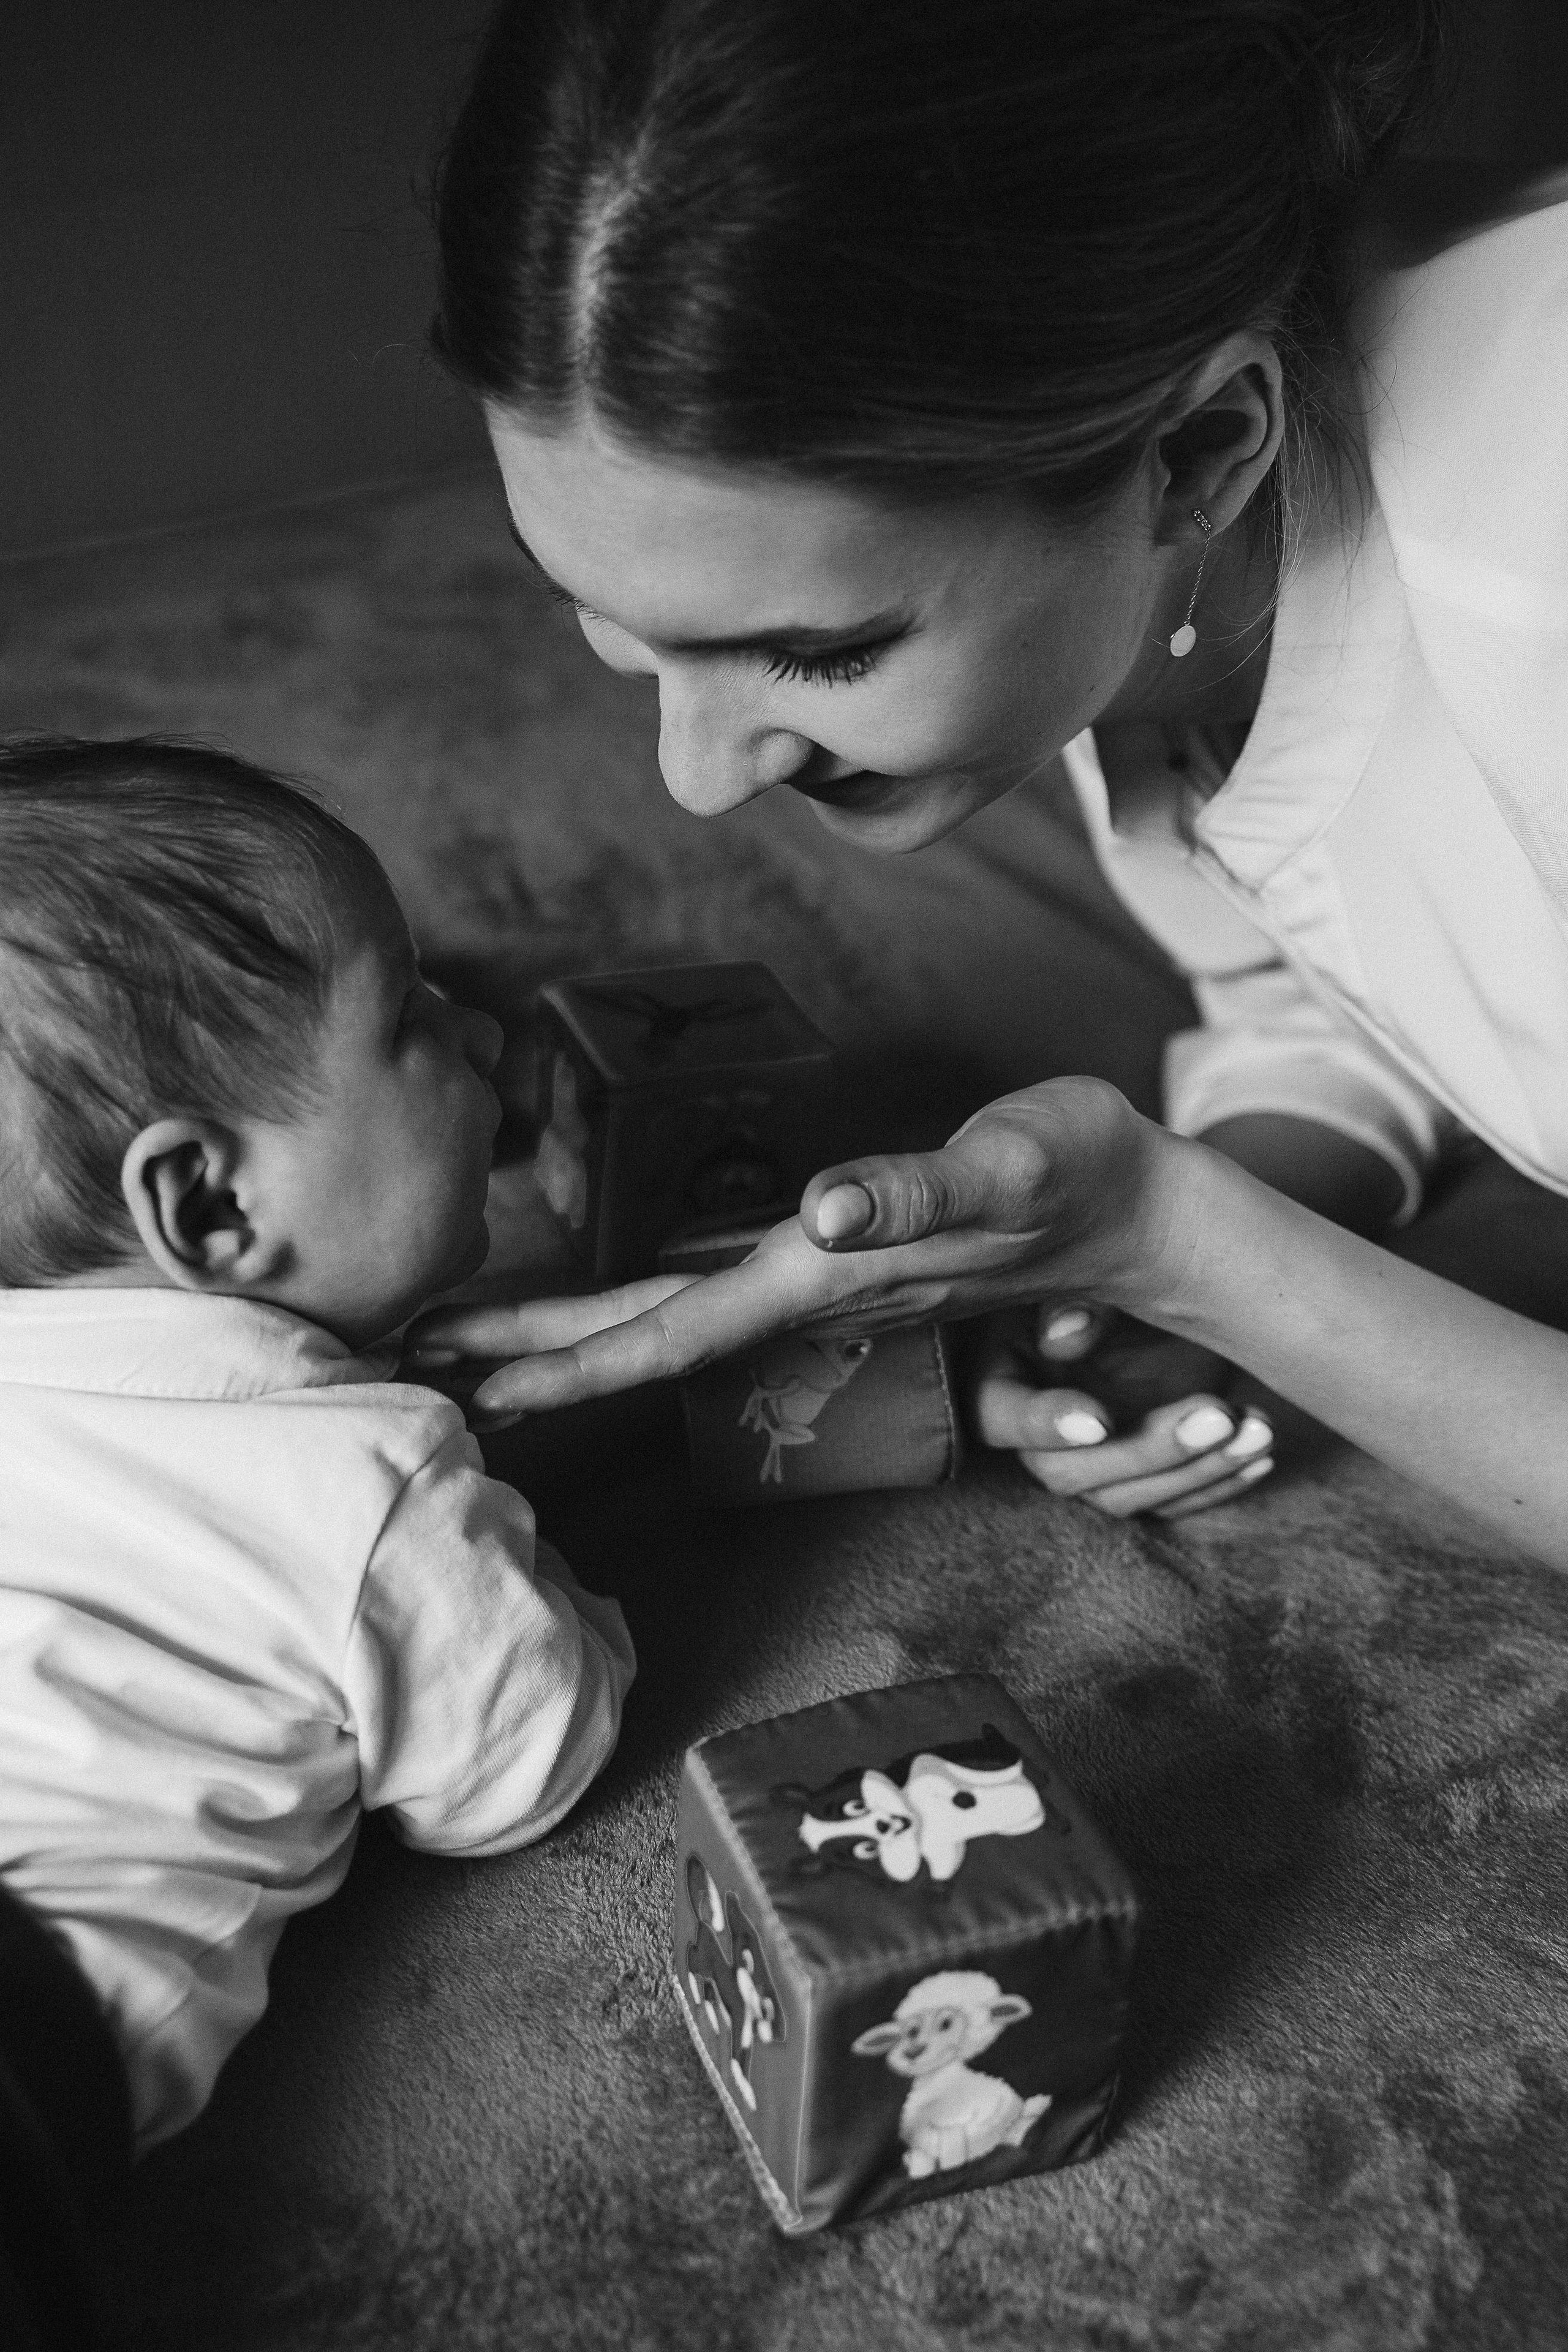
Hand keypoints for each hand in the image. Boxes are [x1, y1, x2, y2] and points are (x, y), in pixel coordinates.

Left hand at [404, 1077, 1184, 1424]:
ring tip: (476, 1345)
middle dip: (532, 1358)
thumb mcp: (1009, 1166)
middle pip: (645, 1337)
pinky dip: (635, 1309)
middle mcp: (805, 1293)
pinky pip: (710, 1297)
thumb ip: (918, 1191)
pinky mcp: (833, 1263)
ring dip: (570, 1339)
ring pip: (670, 1321)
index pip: (674, 1332)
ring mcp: (818, 1286)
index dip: (572, 1363)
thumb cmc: (1074, 1175)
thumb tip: (821, 1210)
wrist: (1134, 1209)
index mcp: (822, 1277)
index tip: (474, 1387)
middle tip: (415, 1362)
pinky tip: (603, 1309)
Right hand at [967, 1301, 1274, 1519]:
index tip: (1101, 1419)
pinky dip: (1220, 1482)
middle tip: (1216, 1414)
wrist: (1183, 1283)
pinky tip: (1262, 1452)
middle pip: (1068, 1473)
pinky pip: (1172, 1503)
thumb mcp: (1105, 1272)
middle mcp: (1040, 1431)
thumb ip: (1079, 1298)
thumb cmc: (1130, 1265)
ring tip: (1257, 1430)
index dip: (1043, 1425)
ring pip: (1124, 1498)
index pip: (1000, 1416)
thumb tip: (1062, 1338)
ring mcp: (1092, 1462)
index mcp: (1007, 1373)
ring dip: (1196, 1470)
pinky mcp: (1141, 1480)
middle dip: (1146, 1451)